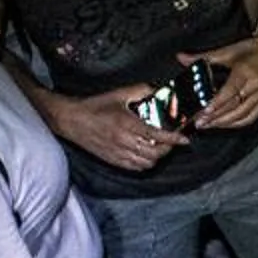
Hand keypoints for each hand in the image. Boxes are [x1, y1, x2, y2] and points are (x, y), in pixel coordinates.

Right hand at [45, 85, 185, 174]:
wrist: (72, 120)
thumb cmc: (95, 106)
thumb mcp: (118, 94)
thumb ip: (140, 91)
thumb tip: (157, 89)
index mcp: (127, 124)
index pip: (157, 136)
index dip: (173, 139)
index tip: (184, 140)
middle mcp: (124, 141)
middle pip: (155, 153)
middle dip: (168, 148)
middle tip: (172, 141)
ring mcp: (118, 153)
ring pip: (147, 163)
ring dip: (157, 157)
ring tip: (160, 148)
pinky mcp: (113, 160)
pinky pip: (135, 168)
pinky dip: (145, 164)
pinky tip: (146, 155)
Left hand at [182, 32, 257, 131]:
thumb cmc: (251, 49)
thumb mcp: (227, 51)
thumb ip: (203, 57)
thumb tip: (181, 58)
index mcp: (246, 72)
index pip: (230, 92)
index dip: (217, 104)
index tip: (204, 112)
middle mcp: (256, 86)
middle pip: (235, 107)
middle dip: (216, 117)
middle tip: (200, 122)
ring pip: (242, 115)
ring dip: (224, 122)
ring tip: (208, 125)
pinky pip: (251, 117)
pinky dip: (237, 123)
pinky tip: (225, 124)